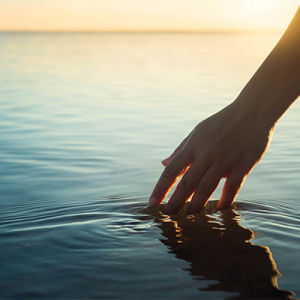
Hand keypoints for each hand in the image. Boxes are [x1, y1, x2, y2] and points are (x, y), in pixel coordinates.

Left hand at [149, 100, 273, 213]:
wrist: (252, 112)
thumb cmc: (220, 123)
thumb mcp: (197, 132)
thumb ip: (180, 149)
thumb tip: (163, 163)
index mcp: (193, 145)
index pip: (172, 170)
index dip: (160, 188)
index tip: (152, 202)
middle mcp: (207, 153)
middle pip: (187, 182)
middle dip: (176, 201)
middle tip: (167, 215)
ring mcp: (225, 159)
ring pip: (207, 187)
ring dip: (197, 204)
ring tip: (189, 216)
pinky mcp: (243, 164)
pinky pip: (233, 186)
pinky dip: (226, 200)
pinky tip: (218, 209)